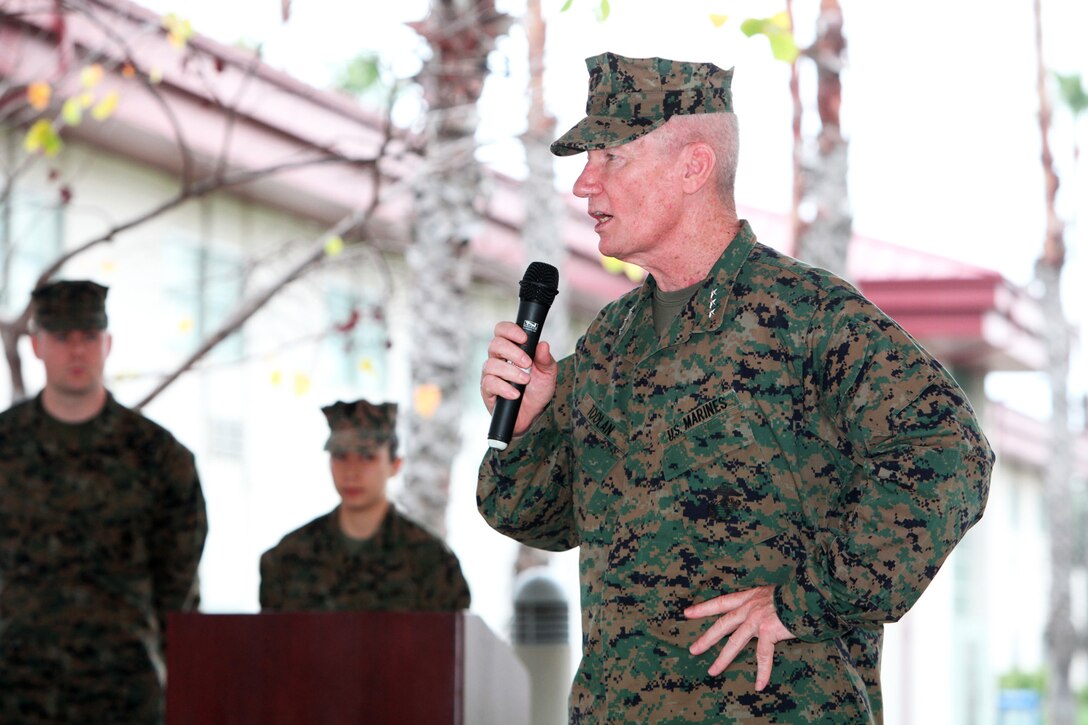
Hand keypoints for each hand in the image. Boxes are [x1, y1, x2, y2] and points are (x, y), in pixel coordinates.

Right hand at [479, 321, 557, 435]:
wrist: (534, 415)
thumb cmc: (538, 390)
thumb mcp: (547, 374)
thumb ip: (545, 359)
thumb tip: (543, 344)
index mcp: (511, 350)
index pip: (502, 330)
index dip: (510, 330)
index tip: (524, 338)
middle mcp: (497, 359)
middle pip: (495, 344)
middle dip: (513, 352)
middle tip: (527, 363)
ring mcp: (490, 375)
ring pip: (491, 365)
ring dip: (511, 372)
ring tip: (525, 380)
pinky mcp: (487, 391)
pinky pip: (489, 384)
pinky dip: (504, 388)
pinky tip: (515, 393)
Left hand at [684, 586, 794, 689]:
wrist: (806, 595)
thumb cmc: (793, 595)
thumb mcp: (770, 594)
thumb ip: (761, 603)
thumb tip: (760, 612)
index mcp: (748, 597)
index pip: (721, 602)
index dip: (703, 608)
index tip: (687, 613)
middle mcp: (749, 607)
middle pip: (722, 624)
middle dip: (706, 638)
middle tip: (692, 649)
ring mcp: (756, 620)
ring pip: (734, 642)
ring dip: (723, 658)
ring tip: (712, 671)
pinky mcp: (767, 632)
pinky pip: (763, 656)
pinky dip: (763, 672)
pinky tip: (759, 685)